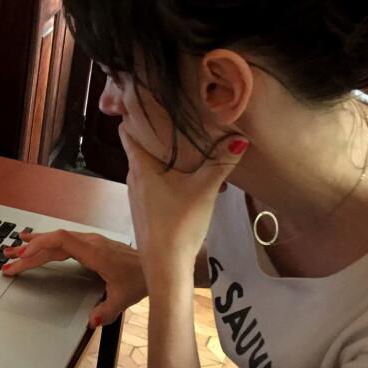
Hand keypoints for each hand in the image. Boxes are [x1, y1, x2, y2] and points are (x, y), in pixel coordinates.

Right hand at [2, 230, 146, 327]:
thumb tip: (92, 321)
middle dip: (29, 251)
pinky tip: (35, 242)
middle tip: (8, 260)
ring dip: (34, 245)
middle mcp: (89, 242)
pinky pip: (62, 241)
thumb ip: (107, 310)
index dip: (40, 246)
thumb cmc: (141, 278)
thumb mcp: (124, 297)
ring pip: (56, 239)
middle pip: (52, 242)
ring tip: (13, 249)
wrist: (156, 265)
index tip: (22, 255)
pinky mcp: (89, 244)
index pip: (60, 241)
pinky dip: (45, 243)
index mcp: (94, 251)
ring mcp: (89, 241)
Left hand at [119, 125, 247, 276]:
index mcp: (140, 166)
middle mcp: (133, 177)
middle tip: (172, 117)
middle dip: (152, 133)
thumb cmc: (178, 225)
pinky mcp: (144, 209)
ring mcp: (136, 195)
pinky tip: (182, 177)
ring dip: (160, 155)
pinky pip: (151, 182)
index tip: (146, 101)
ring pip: (145, 166)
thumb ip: (221, 163)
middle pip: (138, 147)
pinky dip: (163, 174)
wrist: (164, 267)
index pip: (127, 131)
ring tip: (181, 144)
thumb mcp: (204, 191)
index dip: (134, 115)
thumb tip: (240, 139)